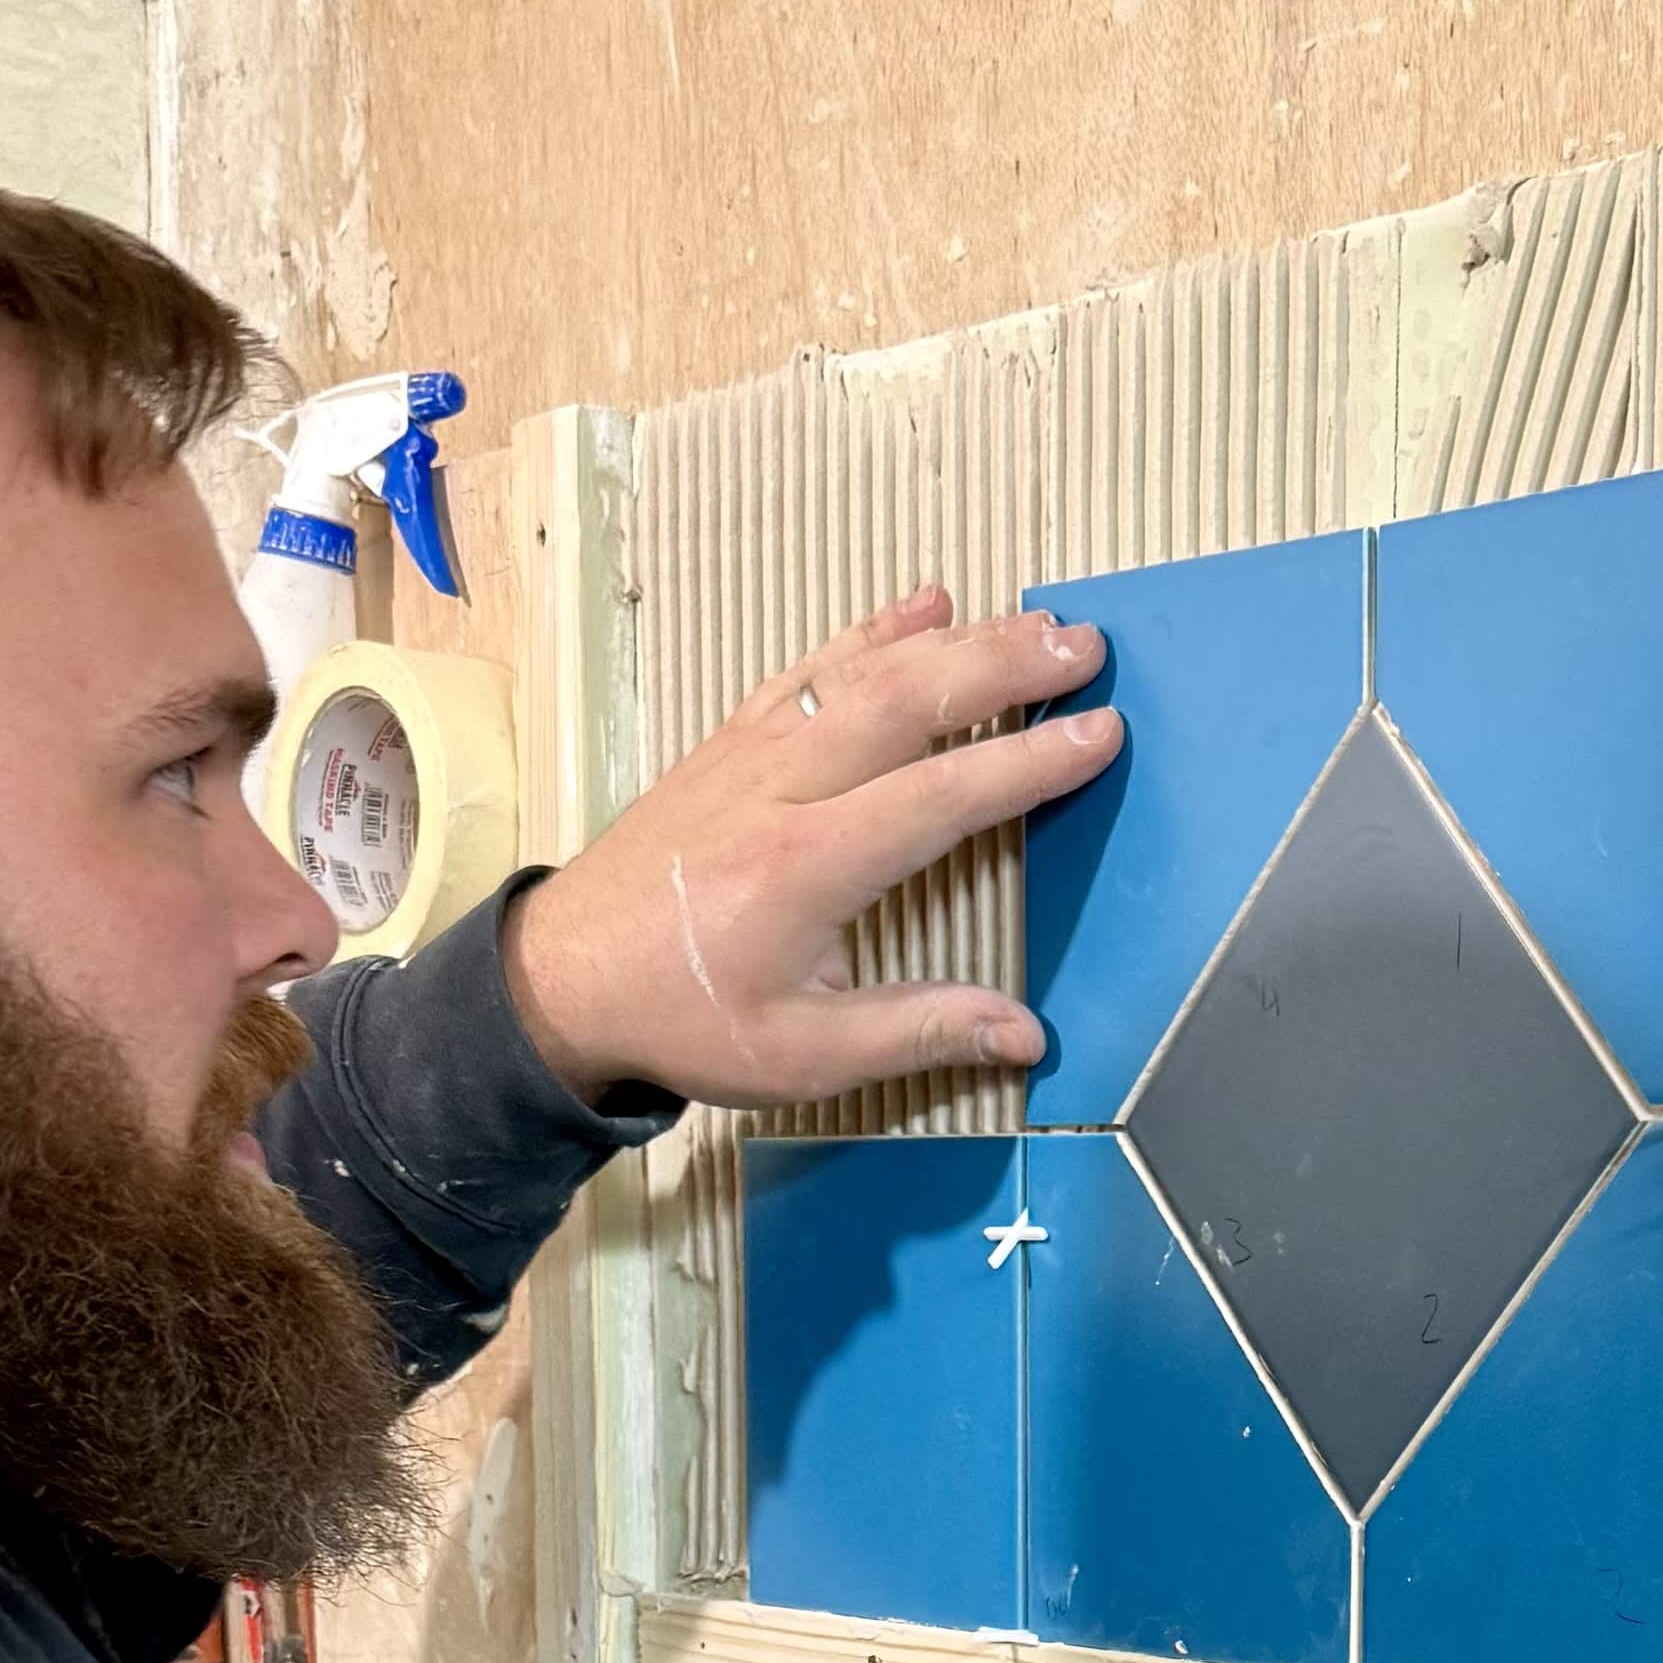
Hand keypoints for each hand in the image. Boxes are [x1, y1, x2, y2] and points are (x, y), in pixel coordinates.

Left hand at [499, 584, 1121, 1110]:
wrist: (563, 981)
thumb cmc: (685, 1021)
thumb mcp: (804, 1057)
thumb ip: (918, 1035)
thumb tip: (1026, 1036)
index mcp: (807, 866)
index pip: (942, 797)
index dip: (1028, 763)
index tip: (1099, 735)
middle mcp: (782, 788)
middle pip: (908, 701)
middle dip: (1004, 665)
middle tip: (1087, 644)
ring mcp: (751, 753)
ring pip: (863, 670)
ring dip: (956, 638)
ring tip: (1034, 617)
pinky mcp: (730, 743)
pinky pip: (809, 668)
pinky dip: (870, 632)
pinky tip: (923, 605)